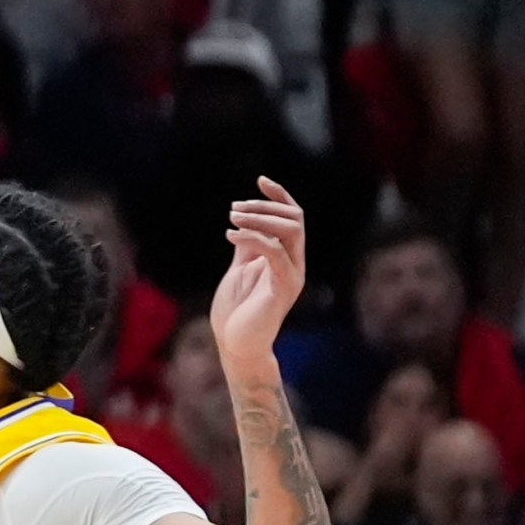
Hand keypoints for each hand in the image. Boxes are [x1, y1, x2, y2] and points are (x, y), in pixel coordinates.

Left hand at [211, 177, 304, 370]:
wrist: (237, 344)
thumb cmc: (237, 310)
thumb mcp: (240, 269)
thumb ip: (248, 247)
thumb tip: (243, 222)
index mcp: (286, 257)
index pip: (294, 218)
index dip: (280, 196)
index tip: (261, 180)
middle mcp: (294, 264)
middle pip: (295, 220)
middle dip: (264, 207)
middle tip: (233, 209)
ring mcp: (291, 276)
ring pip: (291, 232)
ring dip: (260, 219)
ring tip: (232, 218)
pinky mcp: (282, 289)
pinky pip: (275, 254)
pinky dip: (253, 239)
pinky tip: (230, 236)